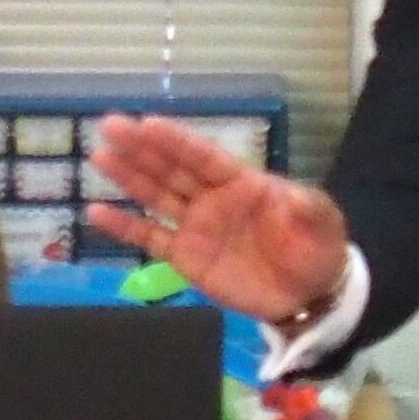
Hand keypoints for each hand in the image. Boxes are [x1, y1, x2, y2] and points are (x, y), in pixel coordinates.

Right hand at [85, 115, 352, 323]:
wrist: (310, 296)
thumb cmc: (316, 250)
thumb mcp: (322, 223)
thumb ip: (307, 208)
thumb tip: (296, 197)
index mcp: (242, 181)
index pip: (202, 156)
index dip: (175, 141)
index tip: (147, 123)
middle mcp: (212, 198)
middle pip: (171, 168)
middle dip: (141, 148)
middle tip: (109, 125)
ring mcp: (196, 227)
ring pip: (156, 196)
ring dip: (127, 177)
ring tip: (98, 155)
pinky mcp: (186, 258)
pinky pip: (149, 239)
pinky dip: (123, 227)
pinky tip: (96, 213)